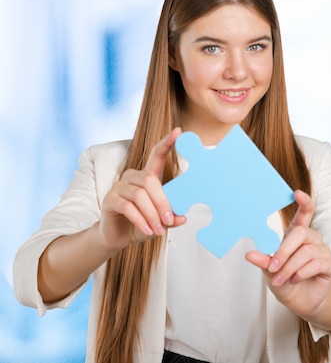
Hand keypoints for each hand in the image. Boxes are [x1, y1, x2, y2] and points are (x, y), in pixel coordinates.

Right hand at [98, 128, 186, 251]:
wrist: (118, 236)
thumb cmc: (143, 223)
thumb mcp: (161, 221)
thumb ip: (171, 217)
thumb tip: (183, 218)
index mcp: (148, 176)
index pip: (157, 155)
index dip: (167, 142)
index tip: (179, 131)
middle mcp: (132, 177)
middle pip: (150, 181)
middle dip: (162, 203)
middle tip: (169, 221)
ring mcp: (119, 187)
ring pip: (139, 195)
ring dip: (152, 214)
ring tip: (158, 230)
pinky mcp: (109, 199)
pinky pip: (127, 206)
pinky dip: (140, 220)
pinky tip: (147, 230)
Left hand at [246, 190, 330, 320]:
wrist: (300, 302)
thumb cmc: (286, 282)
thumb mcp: (271, 271)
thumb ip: (264, 261)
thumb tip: (249, 254)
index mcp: (298, 235)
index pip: (305, 214)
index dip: (304, 203)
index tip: (297, 193)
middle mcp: (312, 239)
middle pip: (301, 233)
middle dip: (284, 251)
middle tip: (273, 267)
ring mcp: (323, 251)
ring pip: (307, 251)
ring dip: (290, 267)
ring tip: (281, 279)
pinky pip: (317, 263)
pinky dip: (302, 273)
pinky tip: (295, 279)